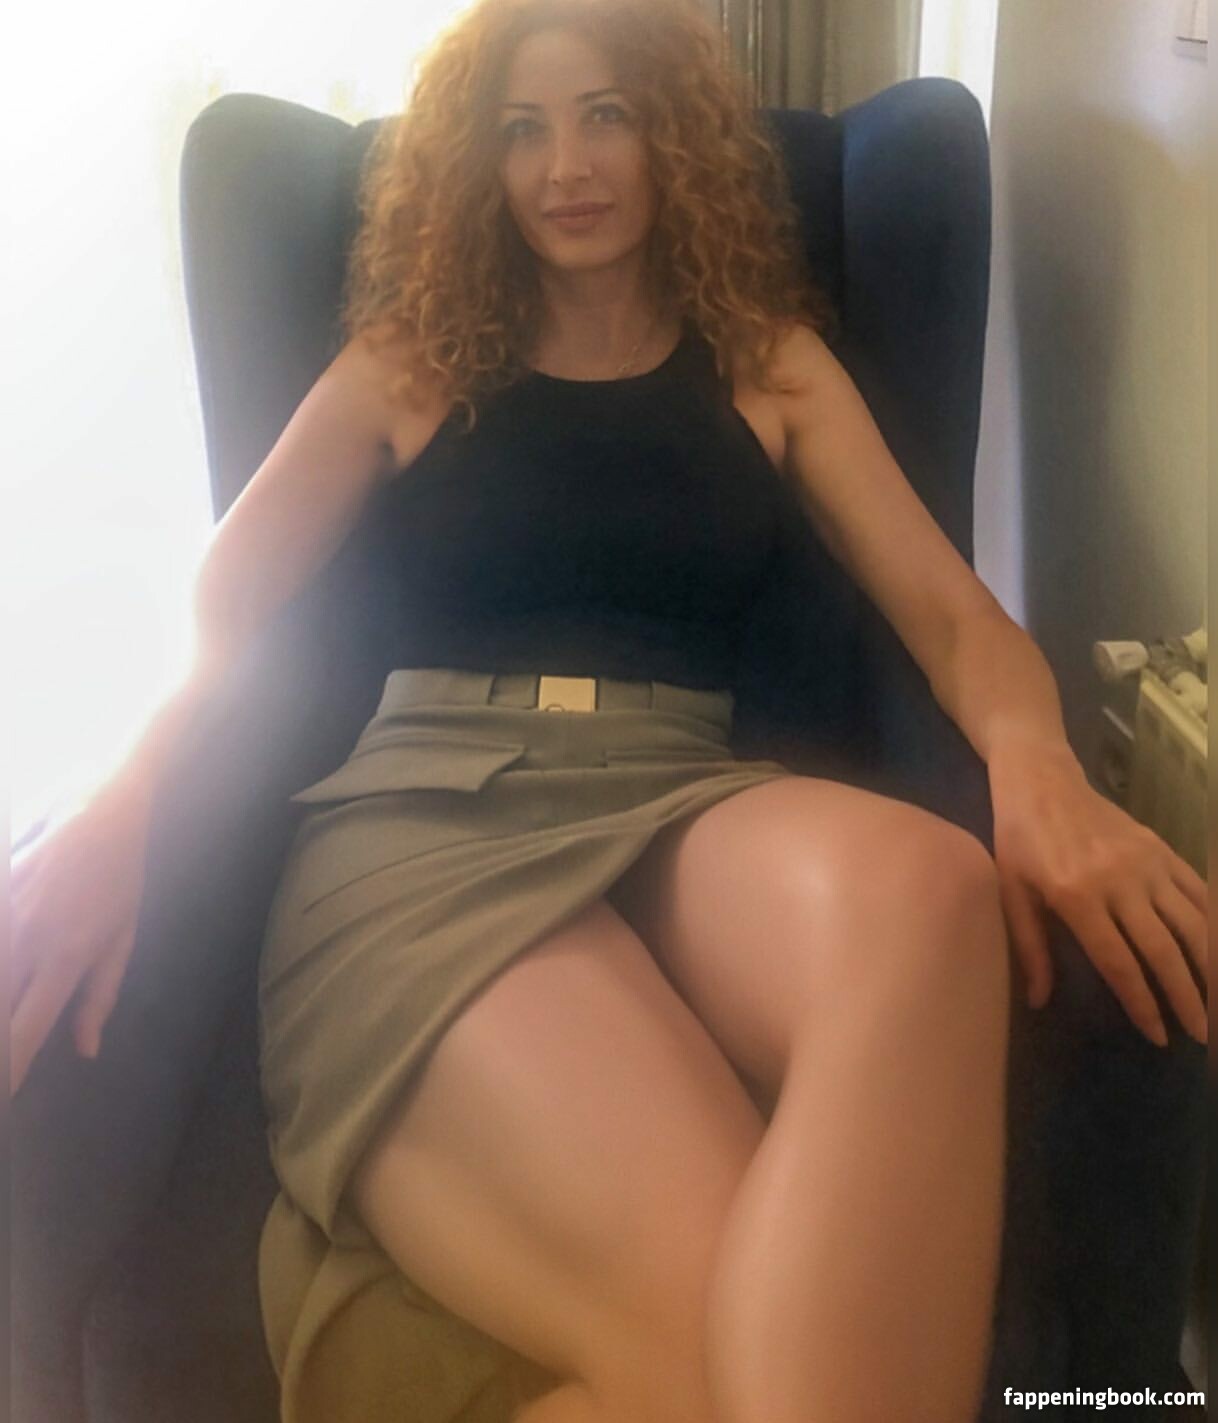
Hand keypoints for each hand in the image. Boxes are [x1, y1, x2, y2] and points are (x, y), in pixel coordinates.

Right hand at [9, 774, 154, 1096]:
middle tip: (6, 1071)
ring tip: (8, 1029)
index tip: (7, 1094)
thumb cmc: (120, 874)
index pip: (28, 1028)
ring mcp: (3, 913)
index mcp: (65, 957)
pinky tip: (5, 967)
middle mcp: (25, 941)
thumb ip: (100, 994)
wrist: (102, 804)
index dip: (12, 1067)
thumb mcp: (123, 934)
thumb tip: (86, 1049)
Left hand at [987, 747, 1206, 1047]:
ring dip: (1209, 965)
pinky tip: (1216, 949)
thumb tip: (1039, 1001)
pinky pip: (1197, 889)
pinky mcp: (1161, 848)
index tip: (1158, 1036)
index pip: (1118, 962)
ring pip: (1192, 923)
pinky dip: (1213, 921)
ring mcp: (1146, 863)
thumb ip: (1030, 948)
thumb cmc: (1017, 839)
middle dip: (1186, 996)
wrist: (1040, 781)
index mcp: (1077, 896)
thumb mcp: (1010, 892)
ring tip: (1216, 1001)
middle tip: (1200, 1034)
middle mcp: (1119, 881)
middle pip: (1163, 950)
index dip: (1141, 1003)